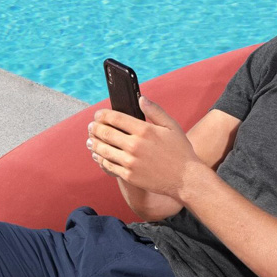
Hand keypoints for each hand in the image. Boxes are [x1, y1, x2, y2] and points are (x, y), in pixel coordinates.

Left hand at [86, 97, 201, 200]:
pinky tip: (99, 156)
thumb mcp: (171, 126)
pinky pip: (109, 166)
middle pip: (105, 133)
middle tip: (91, 127)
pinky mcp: (129, 176)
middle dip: (95, 128)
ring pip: (103, 150)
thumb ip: (155, 110)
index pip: (115, 118)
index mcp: (144, 130)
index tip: (98, 114)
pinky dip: (101, 160)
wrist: (185, 179)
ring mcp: (131, 162)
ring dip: (94, 144)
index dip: (102, 115)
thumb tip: (140, 98)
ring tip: (90, 141)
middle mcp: (135, 145)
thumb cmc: (180, 151)